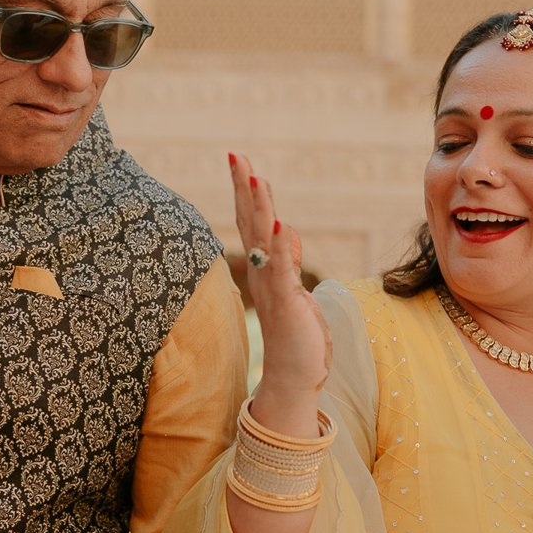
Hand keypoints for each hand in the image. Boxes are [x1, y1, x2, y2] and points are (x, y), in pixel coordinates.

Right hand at [229, 152, 329, 430]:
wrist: (293, 377)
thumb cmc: (297, 335)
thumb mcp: (296, 288)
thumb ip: (288, 259)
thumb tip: (284, 231)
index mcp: (264, 268)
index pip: (252, 222)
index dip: (245, 192)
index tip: (240, 161)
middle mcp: (262, 272)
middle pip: (249, 222)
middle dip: (243, 188)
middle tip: (236, 155)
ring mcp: (273, 286)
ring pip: (263, 239)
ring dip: (259, 208)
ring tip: (256, 176)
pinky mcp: (287, 301)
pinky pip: (282, 269)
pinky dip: (280, 246)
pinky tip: (279, 223)